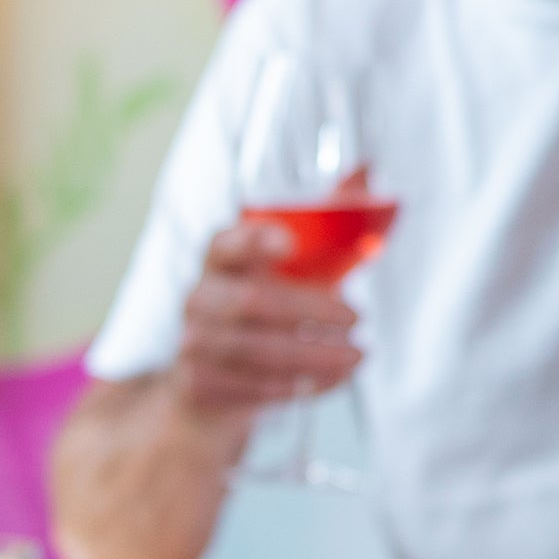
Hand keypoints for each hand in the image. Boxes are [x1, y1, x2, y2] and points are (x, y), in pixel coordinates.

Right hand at [172, 220, 363, 422]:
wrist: (215, 377)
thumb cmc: (267, 308)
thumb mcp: (294, 267)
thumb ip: (325, 224)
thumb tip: (366, 171)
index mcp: (219, 259)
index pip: (225, 242)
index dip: (253, 240)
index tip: (289, 241)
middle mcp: (199, 298)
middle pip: (251, 301)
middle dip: (310, 310)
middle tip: (358, 317)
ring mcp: (192, 343)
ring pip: (257, 350)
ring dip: (315, 355)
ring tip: (358, 355)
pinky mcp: (199, 385)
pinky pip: (254, 387)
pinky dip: (301, 385)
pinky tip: (333, 379)